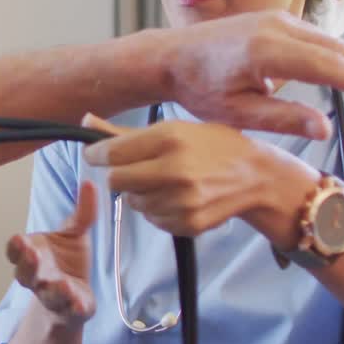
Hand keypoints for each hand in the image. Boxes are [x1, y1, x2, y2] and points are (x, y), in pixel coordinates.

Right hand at [5, 180, 97, 324]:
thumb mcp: (74, 234)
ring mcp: (53, 295)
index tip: (19, 238)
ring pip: (48, 294)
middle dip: (28, 265)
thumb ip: (82, 212)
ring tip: (61, 285)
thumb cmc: (67, 261)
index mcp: (33, 255)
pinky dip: (74, 308)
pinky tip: (79, 304)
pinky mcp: (72, 310)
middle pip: (25, 274)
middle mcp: (38, 276)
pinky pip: (71, 310)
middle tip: (32, 254)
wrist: (75, 297)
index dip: (15, 247)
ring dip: (53, 290)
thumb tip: (90, 182)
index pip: (15, 252)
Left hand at [82, 114, 318, 243]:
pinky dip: (158, 210)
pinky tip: (177, 197)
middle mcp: (175, 170)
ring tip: (164, 181)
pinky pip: (153, 220)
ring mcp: (183, 200)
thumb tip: (85, 119)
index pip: (110, 153)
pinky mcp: (189, 223)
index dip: (97, 154)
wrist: (258, 177)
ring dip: (140, 193)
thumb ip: (125, 132)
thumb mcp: (174, 129)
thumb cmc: (214, 146)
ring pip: (133, 202)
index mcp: (170, 138)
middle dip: (119, 175)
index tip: (97, 154)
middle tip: (133, 169)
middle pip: (116, 180)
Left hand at [148, 10, 343, 139]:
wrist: (170, 56)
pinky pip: (318, 37)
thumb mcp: (235, 112)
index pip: (330, 67)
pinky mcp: (277, 20)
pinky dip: (342, 56)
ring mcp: (277, 19)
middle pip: (339, 51)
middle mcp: (276, 27)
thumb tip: (325, 128)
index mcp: (266, 50)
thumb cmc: (197, 88)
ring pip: (332, 42)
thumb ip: (281, 118)